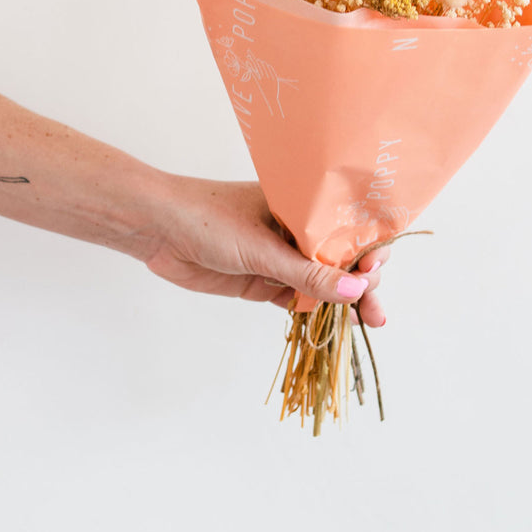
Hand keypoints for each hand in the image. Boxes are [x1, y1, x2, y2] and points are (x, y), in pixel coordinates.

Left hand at [142, 176, 387, 326]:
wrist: (156, 229)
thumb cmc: (209, 219)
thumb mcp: (263, 248)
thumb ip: (309, 273)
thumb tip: (357, 290)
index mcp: (302, 205)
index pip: (348, 226)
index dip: (369, 248)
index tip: (375, 270)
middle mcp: (296, 230)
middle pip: (342, 258)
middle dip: (362, 283)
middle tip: (375, 311)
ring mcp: (280, 257)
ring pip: (323, 282)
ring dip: (345, 302)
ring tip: (368, 323)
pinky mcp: (263, 281)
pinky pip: (299, 298)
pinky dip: (318, 312)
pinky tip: (338, 326)